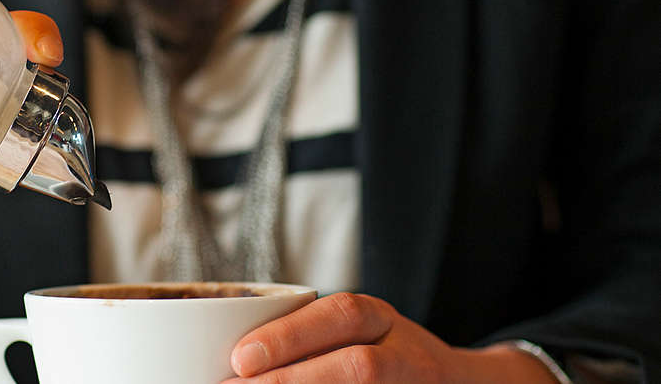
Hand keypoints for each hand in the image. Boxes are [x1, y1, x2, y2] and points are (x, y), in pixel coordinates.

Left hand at [224, 292, 558, 382]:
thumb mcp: (350, 331)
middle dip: (295, 378)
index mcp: (377, 318)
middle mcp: (404, 351)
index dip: (289, 336)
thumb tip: (230, 358)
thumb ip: (305, 337)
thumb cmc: (380, 352)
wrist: (461, 383)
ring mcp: (415, 383)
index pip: (339, 315)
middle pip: (359, 365)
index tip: (240, 358)